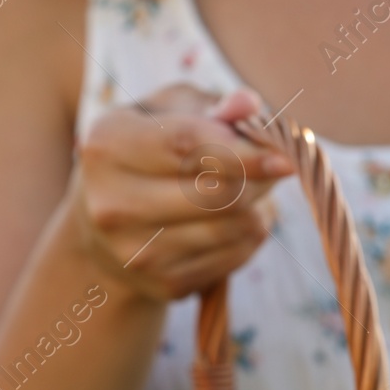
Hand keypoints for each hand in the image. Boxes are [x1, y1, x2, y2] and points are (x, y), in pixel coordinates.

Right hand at [67, 85, 291, 301]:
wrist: (106, 230)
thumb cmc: (149, 152)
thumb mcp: (168, 112)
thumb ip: (210, 105)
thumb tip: (249, 105)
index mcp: (107, 146)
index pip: (186, 146)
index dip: (242, 150)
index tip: (283, 155)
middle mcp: (112, 203)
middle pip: (216, 192)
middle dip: (259, 177)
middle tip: (274, 166)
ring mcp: (136, 251)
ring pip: (233, 226)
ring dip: (260, 205)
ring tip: (252, 188)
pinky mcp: (164, 284)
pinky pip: (236, 255)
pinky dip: (250, 234)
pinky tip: (236, 219)